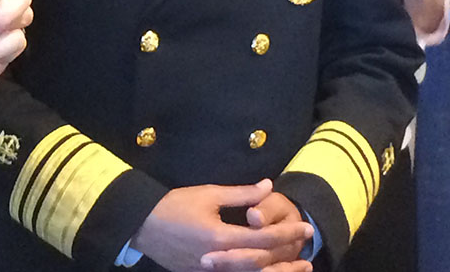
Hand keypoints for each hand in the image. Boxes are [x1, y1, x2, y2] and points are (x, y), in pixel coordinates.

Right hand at [132, 180, 312, 271]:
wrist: (141, 225)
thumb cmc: (173, 205)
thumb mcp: (207, 194)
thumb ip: (241, 194)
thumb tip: (268, 186)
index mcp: (220, 237)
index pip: (263, 238)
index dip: (287, 233)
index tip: (306, 227)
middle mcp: (219, 261)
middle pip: (261, 264)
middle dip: (287, 258)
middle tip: (308, 253)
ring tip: (298, 269)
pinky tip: (267, 271)